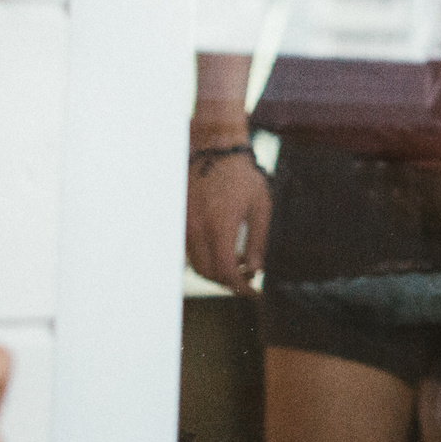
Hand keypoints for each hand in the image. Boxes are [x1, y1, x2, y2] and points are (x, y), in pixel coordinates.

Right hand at [186, 150, 269, 293]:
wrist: (214, 149)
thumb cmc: (242, 176)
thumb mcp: (261, 205)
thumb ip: (258, 240)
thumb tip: (255, 270)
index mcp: (220, 224)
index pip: (226, 271)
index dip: (240, 286)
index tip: (253, 292)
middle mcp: (197, 228)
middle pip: (208, 273)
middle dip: (229, 282)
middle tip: (248, 277)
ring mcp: (185, 225)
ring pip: (196, 265)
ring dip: (216, 272)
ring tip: (238, 263)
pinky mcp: (180, 221)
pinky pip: (190, 252)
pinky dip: (206, 259)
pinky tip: (223, 251)